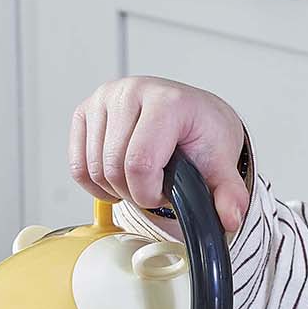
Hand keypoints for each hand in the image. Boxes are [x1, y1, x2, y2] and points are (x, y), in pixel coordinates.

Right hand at [69, 75, 249, 238]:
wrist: (193, 114)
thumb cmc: (202, 135)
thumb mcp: (221, 164)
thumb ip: (229, 193)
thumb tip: (230, 217)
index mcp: (167, 101)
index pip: (139, 162)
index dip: (148, 192)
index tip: (163, 193)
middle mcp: (131, 91)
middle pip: (112, 168)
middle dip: (133, 191)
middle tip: (154, 186)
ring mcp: (105, 98)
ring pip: (92, 169)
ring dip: (114, 188)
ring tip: (139, 178)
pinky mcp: (85, 111)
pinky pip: (77, 165)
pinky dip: (94, 183)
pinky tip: (117, 177)